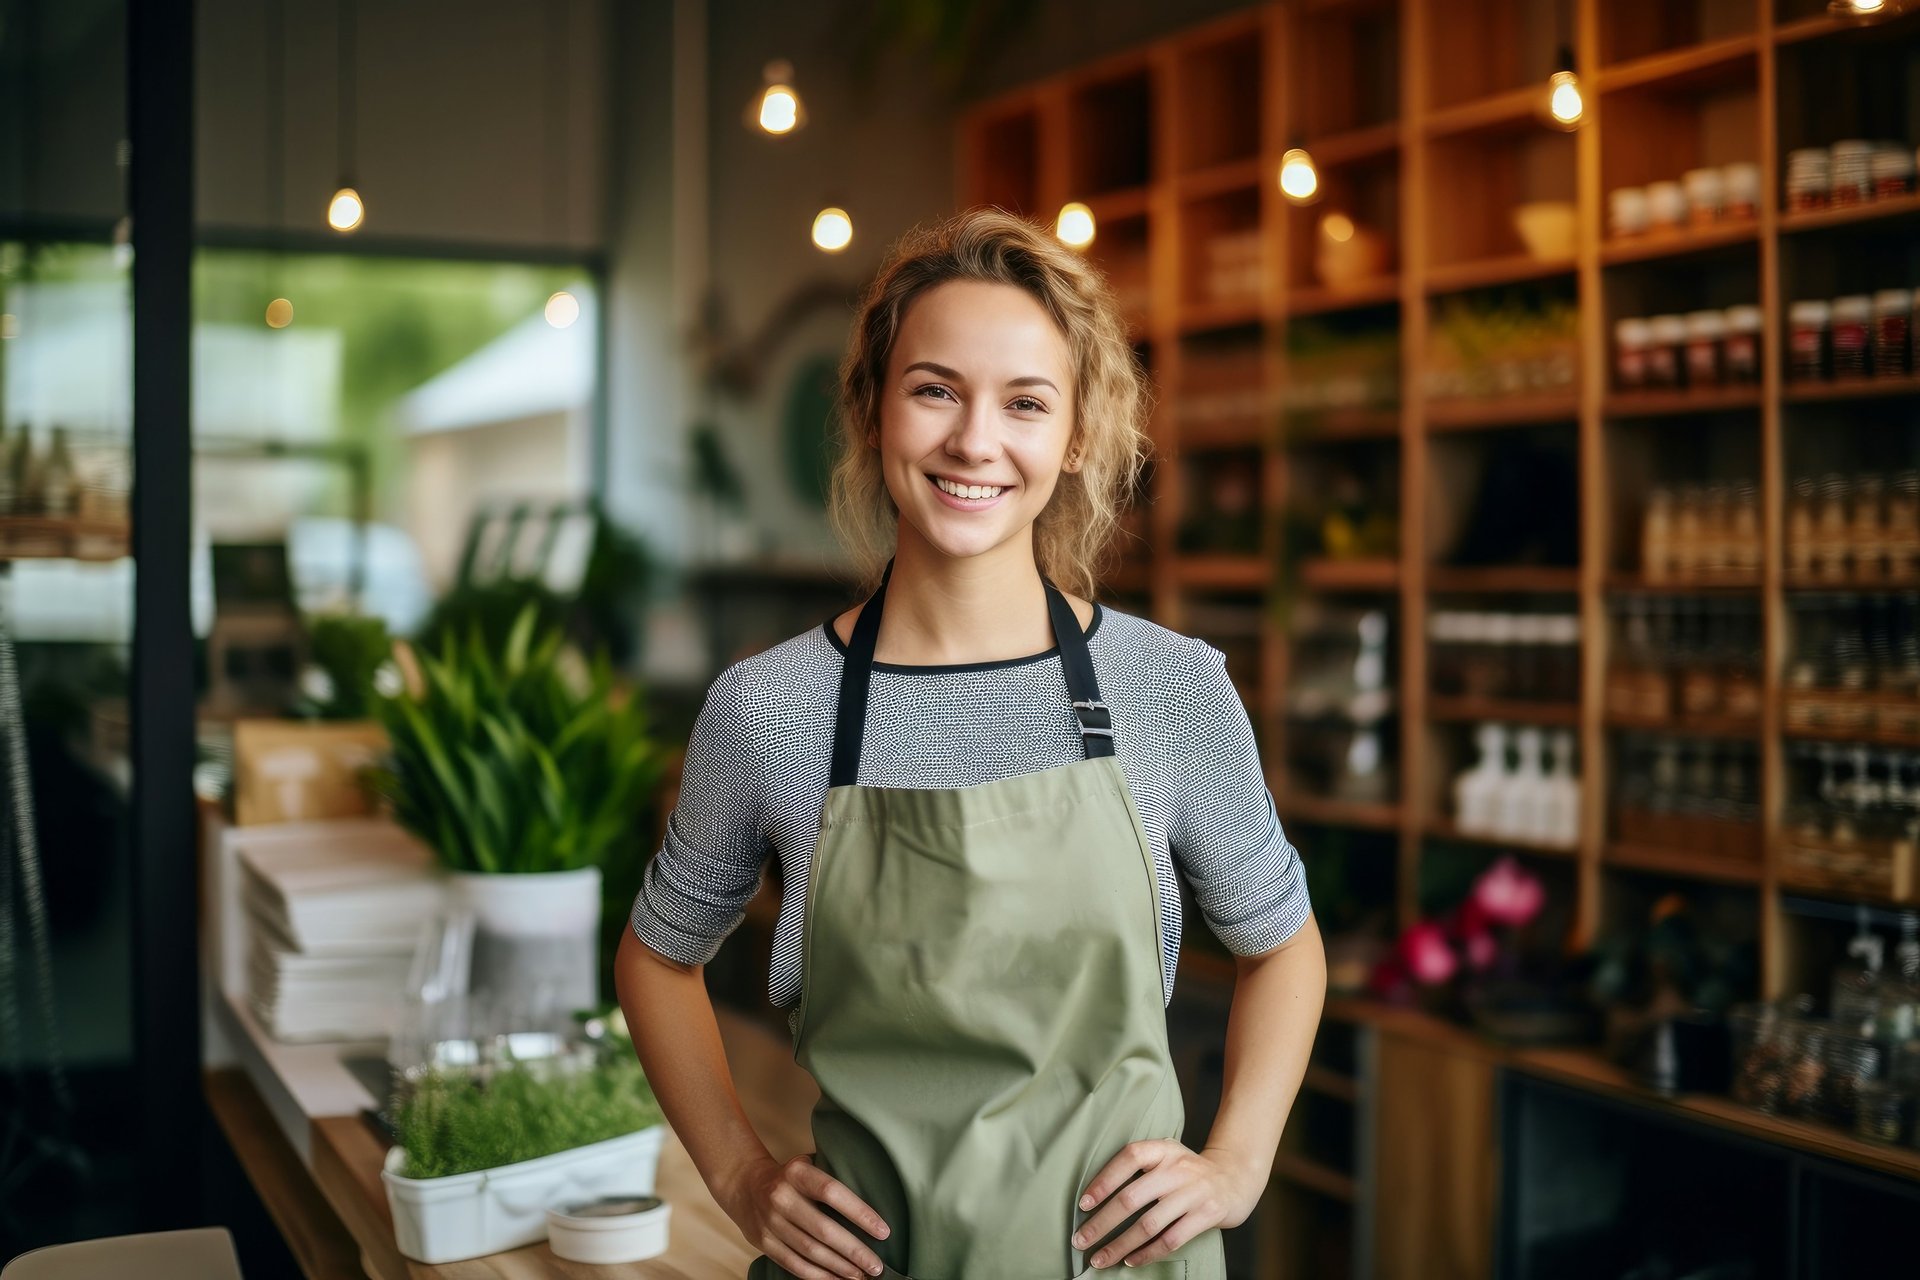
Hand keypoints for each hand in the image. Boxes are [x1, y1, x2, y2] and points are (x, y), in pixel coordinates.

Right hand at [716, 1153, 891, 1279]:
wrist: (744, 1184)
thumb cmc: (789, 1176)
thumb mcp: (807, 1166)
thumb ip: (830, 1180)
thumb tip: (871, 1204)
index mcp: (797, 1173)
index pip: (833, 1192)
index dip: (860, 1213)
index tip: (883, 1231)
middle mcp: (782, 1197)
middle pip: (823, 1229)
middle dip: (854, 1251)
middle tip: (876, 1266)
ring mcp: (770, 1222)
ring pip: (810, 1252)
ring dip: (839, 1267)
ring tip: (861, 1276)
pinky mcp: (764, 1243)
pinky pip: (794, 1264)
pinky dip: (818, 1276)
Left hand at [1070, 1140, 1260, 1268]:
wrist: (1235, 1177)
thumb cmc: (1188, 1171)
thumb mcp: (1167, 1156)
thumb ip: (1139, 1167)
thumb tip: (1095, 1197)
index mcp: (1164, 1149)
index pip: (1129, 1157)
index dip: (1104, 1179)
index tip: (1084, 1204)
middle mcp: (1178, 1168)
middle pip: (1132, 1197)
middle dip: (1102, 1223)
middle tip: (1080, 1240)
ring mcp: (1194, 1192)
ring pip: (1148, 1224)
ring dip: (1120, 1245)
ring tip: (1100, 1259)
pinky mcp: (1207, 1214)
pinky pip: (1171, 1239)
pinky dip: (1147, 1253)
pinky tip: (1131, 1261)